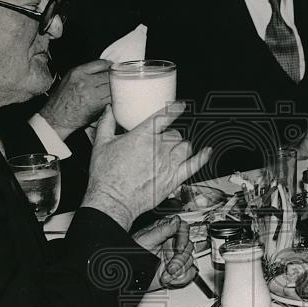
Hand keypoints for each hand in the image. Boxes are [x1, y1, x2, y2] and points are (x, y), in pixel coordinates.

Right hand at [39, 60, 111, 138]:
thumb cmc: (60, 100)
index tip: (112, 68)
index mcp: (78, 72)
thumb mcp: (69, 79)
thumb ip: (84, 73)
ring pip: (112, 87)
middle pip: (108, 75)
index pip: (101, 63)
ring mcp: (92, 93)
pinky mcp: (97, 105)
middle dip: (113, 78)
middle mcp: (85, 81)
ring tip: (114, 91)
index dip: (109, 66)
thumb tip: (101, 70)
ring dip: (115, 89)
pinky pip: (112, 98)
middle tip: (116, 81)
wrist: (56, 118)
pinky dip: (113, 98)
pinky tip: (112, 99)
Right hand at [81, 103, 211, 228]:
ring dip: (181, 146)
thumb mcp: (101, 144)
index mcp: (142, 136)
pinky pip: (194, 165)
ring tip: (174, 149)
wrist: (112, 200)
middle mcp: (158, 148)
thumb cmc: (106, 176)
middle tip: (162, 141)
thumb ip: (106, 124)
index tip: (180, 106)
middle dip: (170, 135)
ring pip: (185, 146)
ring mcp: (168, 164)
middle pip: (174, 134)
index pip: (163, 117)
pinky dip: (202, 157)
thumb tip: (109, 111)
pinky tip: (206, 152)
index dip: (174, 109)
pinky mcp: (174, 179)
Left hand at [132, 215, 197, 287]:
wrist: (127, 278)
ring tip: (167, 274)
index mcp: (163, 233)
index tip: (179, 248)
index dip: (184, 237)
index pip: (183, 228)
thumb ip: (162, 230)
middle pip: (188, 246)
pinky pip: (189, 272)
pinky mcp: (176, 272)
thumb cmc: (129, 257)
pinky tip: (171, 278)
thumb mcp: (145, 240)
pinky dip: (182, 277)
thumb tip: (176, 220)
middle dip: (180, 259)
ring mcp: (174, 258)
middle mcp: (170, 244)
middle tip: (171, 267)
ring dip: (180, 270)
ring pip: (190, 260)